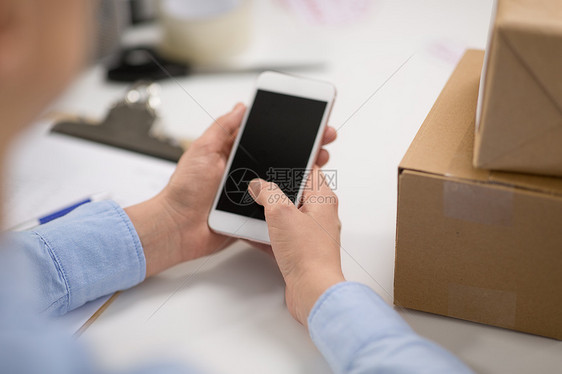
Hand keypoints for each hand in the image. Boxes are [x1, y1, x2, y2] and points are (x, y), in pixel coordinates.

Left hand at [126, 103, 337, 276]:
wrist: (178, 228)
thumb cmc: (184, 190)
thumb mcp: (202, 150)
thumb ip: (222, 129)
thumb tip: (241, 107)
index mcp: (234, 154)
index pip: (268, 137)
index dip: (288, 130)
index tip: (308, 122)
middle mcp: (246, 172)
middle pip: (281, 157)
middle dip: (305, 148)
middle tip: (324, 139)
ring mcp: (252, 193)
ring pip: (283, 180)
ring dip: (304, 172)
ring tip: (320, 161)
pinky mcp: (255, 213)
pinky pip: (277, 204)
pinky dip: (292, 198)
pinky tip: (308, 190)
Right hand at [248, 167, 344, 326]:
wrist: (312, 292)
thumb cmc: (308, 255)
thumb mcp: (281, 213)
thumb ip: (268, 193)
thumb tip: (259, 184)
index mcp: (323, 199)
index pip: (310, 171)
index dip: (292, 164)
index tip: (274, 161)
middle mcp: (319, 215)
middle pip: (294, 193)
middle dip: (274, 190)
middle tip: (257, 186)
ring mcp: (309, 234)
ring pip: (285, 216)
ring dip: (267, 213)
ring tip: (249, 207)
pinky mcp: (299, 251)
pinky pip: (279, 236)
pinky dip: (265, 233)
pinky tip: (249, 232)